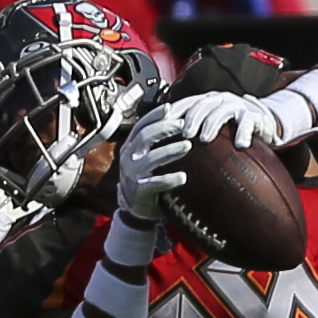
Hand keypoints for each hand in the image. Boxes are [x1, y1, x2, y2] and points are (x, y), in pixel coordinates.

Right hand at [115, 106, 191, 220]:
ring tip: (188, 145)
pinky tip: (183, 177)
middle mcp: (129, 157)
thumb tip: (176, 119)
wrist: (136, 209)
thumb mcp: (145, 156)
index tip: (170, 107)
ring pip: (151, 158)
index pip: (141, 125)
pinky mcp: (140, 191)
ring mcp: (133, 174)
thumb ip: (155, 142)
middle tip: (184, 125)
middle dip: (165, 128)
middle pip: (145, 137)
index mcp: (131, 146)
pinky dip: (169, 179)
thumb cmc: (146, 178)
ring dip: (170, 150)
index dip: (154, 115)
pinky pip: (155, 183)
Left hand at [170, 90, 280, 148]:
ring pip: (222, 111)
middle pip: (202, 105)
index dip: (174, 112)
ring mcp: (238, 107)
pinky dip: (243, 134)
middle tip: (184, 134)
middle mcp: (221, 100)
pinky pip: (248, 123)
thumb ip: (195, 131)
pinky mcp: (255, 116)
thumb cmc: (234, 128)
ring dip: (212, 124)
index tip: (162, 125)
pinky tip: (240, 145)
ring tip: (205, 139)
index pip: (186, 103)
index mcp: (207, 102)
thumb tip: (168, 145)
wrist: (265, 123)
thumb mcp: (213, 126)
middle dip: (191, 119)